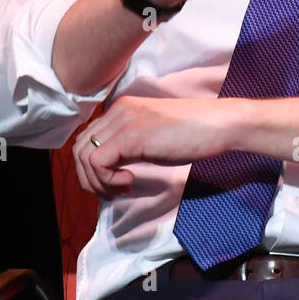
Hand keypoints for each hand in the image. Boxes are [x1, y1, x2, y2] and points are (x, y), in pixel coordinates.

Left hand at [72, 96, 239, 199]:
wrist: (220, 124)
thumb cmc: (195, 134)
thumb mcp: (154, 137)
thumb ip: (131, 144)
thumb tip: (112, 168)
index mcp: (122, 109)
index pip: (87, 139)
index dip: (94, 167)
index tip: (118, 181)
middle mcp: (118, 111)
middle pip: (78, 149)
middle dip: (90, 178)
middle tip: (115, 191)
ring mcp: (123, 122)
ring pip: (83, 157)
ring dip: (98, 182)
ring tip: (122, 188)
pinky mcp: (131, 136)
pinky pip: (97, 163)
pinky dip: (107, 180)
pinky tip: (129, 182)